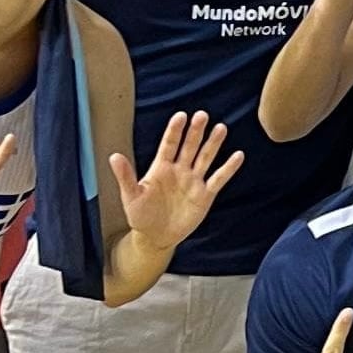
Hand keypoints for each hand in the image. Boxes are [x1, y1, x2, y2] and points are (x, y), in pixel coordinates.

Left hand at [111, 110, 242, 253]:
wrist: (156, 237)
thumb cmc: (140, 215)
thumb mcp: (130, 196)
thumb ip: (125, 176)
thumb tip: (114, 156)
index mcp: (160, 167)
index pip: (169, 144)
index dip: (175, 131)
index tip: (181, 116)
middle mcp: (179, 170)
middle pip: (189, 146)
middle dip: (196, 131)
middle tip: (202, 116)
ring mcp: (193, 181)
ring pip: (205, 158)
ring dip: (213, 144)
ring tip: (221, 128)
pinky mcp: (205, 195)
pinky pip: (218, 179)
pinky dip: (228, 168)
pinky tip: (238, 156)